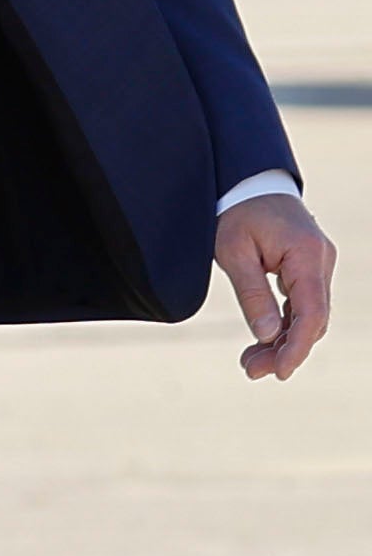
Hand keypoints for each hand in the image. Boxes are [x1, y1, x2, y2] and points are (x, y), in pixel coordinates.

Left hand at [214, 192, 333, 381]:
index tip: (280, 372)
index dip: (298, 346)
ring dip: (283, 342)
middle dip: (285, 350)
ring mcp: (318, 264)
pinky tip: (262, 344)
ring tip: (250, 364)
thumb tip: (268, 335)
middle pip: (313, 319)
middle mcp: (321, 260)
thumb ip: (252, 294)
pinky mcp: (308, 269)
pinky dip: (285, 326)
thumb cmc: (237, 213)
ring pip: (309, 316)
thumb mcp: (234, 253)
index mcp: (306, 253)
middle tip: (251, 371)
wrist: (248, 183)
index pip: (312, 311)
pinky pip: (303, 305)